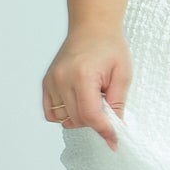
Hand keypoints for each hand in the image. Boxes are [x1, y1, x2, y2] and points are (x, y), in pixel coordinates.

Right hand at [42, 28, 130, 148]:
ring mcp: (51, 81)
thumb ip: (118, 103)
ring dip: (81, 118)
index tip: (114, 141)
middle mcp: (62, 78)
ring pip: (64, 119)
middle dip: (95, 122)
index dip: (104, 131)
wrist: (92, 28)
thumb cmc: (109, 47)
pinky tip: (77, 104)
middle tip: (107, 106)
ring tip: (93, 99)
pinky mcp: (46, 83)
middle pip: (78, 119)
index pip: (90, 115)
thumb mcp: (122, 74)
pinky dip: (64, 115)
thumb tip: (115, 129)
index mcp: (82, 75)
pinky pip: (51, 112)